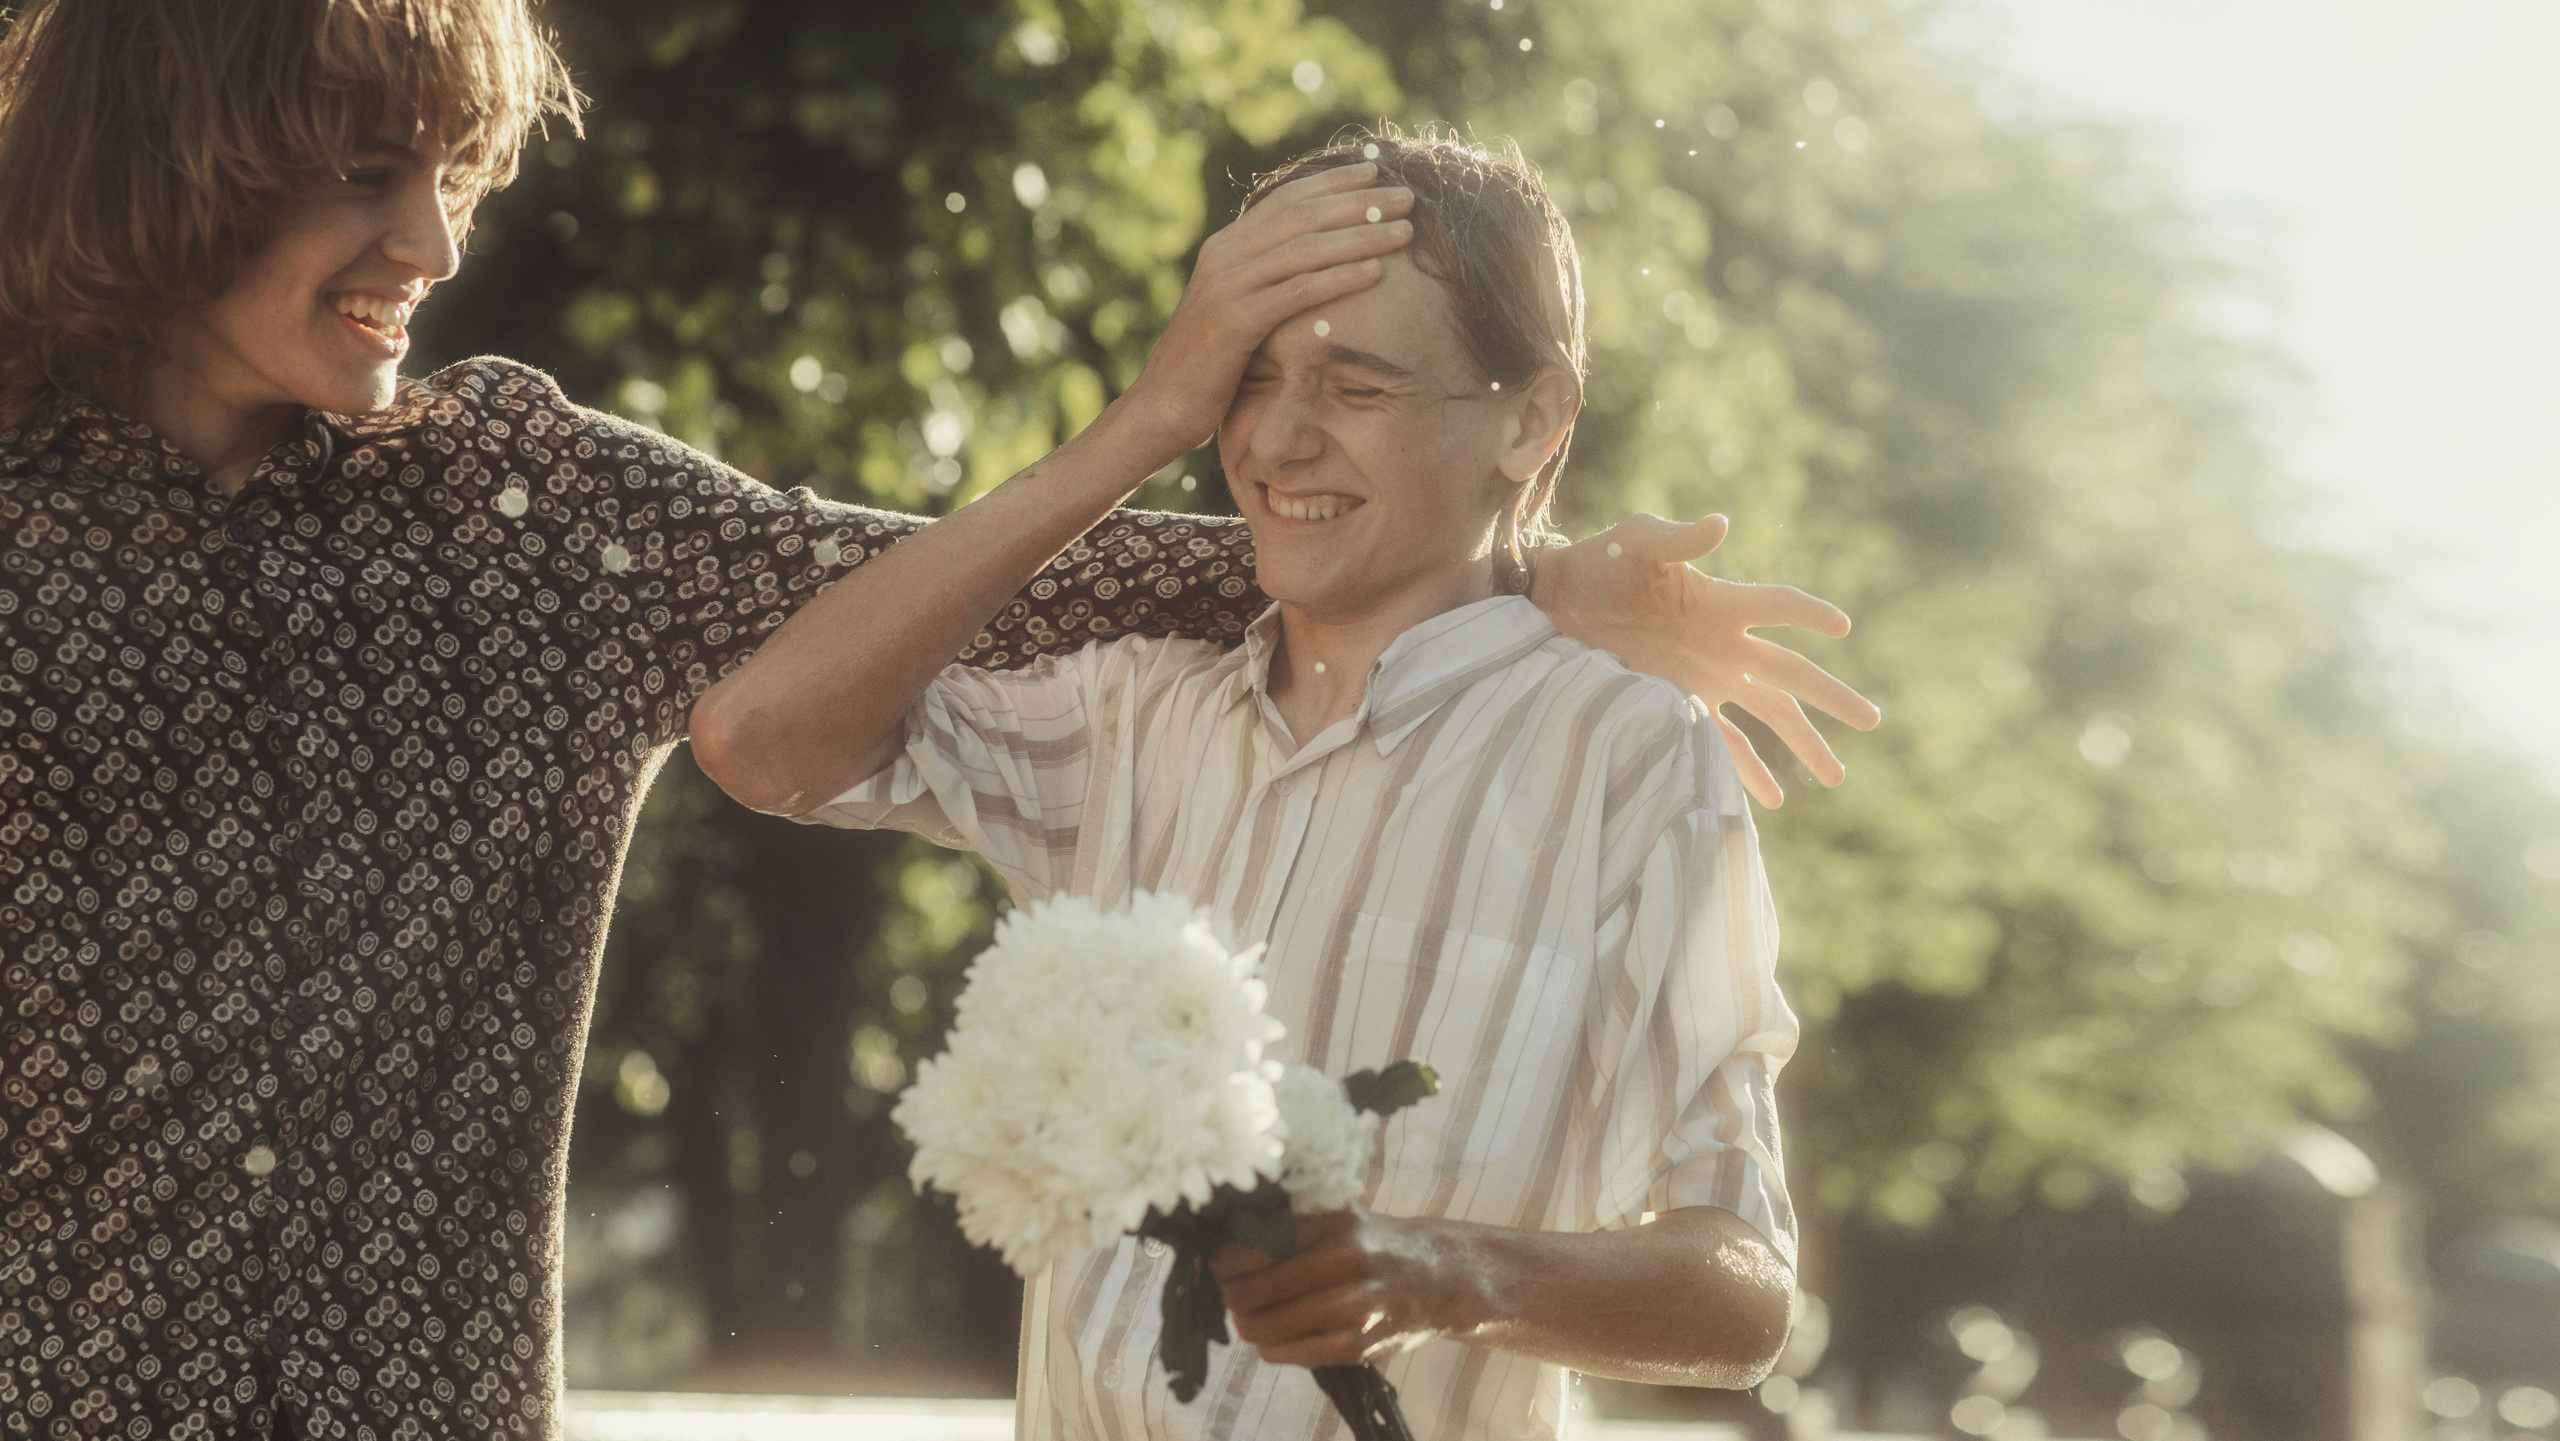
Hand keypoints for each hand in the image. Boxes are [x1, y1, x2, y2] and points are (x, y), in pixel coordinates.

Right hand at [1120, 163, 1415, 457]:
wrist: (1162, 406)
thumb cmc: (1207, 365)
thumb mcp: (1234, 309)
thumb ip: (1261, 280)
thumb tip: (1304, 264)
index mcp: (1225, 246)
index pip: (1286, 199)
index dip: (1333, 182)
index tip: (1376, 172)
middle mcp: (1224, 255)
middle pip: (1303, 215)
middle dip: (1359, 203)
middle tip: (1407, 197)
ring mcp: (1228, 285)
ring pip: (1306, 248)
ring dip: (1361, 236)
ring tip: (1403, 232)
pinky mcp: (1236, 320)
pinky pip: (1299, 291)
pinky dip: (1341, 278)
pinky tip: (1377, 273)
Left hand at [1212, 1208, 1471, 1368]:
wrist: (1442, 1278)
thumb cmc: (1376, 1244)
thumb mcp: (1339, 1217)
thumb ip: (1289, 1222)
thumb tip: (1219, 1239)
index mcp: (1332, 1220)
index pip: (1252, 1241)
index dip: (1221, 1257)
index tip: (1212, 1259)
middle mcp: (1344, 1258)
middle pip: (1249, 1287)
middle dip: (1229, 1293)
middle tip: (1230, 1291)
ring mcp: (1354, 1304)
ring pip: (1264, 1324)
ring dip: (1246, 1323)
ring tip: (1250, 1315)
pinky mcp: (1359, 1343)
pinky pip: (1290, 1352)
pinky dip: (1271, 1347)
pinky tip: (1273, 1337)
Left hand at [1531, 513, 1881, 807]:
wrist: (1556, 602)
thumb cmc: (1600, 561)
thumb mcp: (1635, 541)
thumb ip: (1678, 536)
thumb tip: (1720, 524)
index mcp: (1720, 601)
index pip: (1779, 607)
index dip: (1809, 613)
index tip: (1842, 626)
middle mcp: (1724, 644)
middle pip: (1791, 673)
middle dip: (1831, 696)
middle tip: (1872, 720)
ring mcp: (1705, 678)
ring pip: (1768, 714)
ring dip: (1803, 743)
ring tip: (1836, 777)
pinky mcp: (1677, 704)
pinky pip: (1721, 743)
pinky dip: (1746, 771)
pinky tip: (1773, 801)